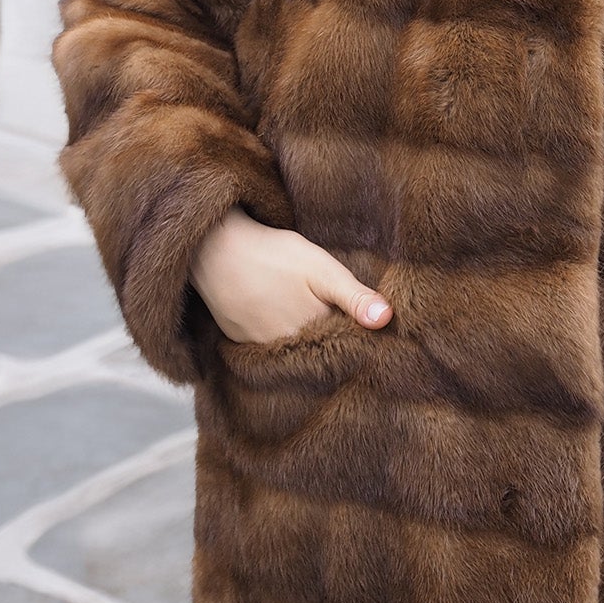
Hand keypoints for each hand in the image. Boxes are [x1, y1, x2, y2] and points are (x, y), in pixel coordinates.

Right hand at [189, 206, 392, 343]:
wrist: (216, 250)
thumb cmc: (273, 255)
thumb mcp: (322, 269)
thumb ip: (354, 297)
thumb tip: (387, 321)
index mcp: (312, 333)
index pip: (345, 344)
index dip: (357, 334)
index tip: (368, 328)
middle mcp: (287, 351)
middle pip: (319, 352)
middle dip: (332, 341)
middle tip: (336, 319)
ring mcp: (260, 350)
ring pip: (293, 352)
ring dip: (304, 343)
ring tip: (307, 317)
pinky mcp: (239, 343)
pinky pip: (267, 349)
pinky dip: (277, 339)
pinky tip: (280, 318)